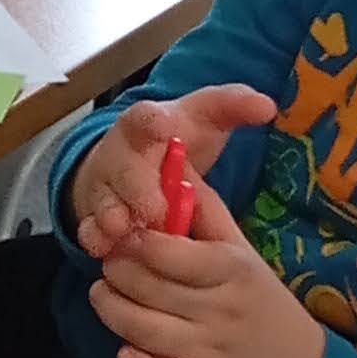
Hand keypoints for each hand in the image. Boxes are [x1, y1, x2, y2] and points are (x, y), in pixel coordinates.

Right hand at [68, 85, 277, 256]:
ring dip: (111, 216)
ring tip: (121, 230)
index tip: (163, 126)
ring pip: (103, 200)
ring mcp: (104, 185)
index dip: (152, 122)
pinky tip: (105, 250)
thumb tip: (267, 107)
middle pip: (123, 167)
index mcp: (145, 124)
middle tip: (156, 209)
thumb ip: (233, 106)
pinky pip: (89, 226)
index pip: (145, 117)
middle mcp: (119, 153)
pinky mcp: (95, 214)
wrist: (132, 160)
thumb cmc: (173, 138)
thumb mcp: (203, 117)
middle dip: (136, 187)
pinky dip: (95, 239)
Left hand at [83, 171, 324, 357]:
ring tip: (103, 295)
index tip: (122, 232)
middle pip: (149, 289)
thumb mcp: (239, 248)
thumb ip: (204, 207)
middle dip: (116, 272)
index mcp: (230, 268)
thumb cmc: (257, 297)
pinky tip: (125, 353)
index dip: (135, 240)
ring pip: (146, 331)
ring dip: (113, 312)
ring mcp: (211, 352)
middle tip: (107, 262)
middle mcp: (220, 310)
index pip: (171, 252)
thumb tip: (175, 158)